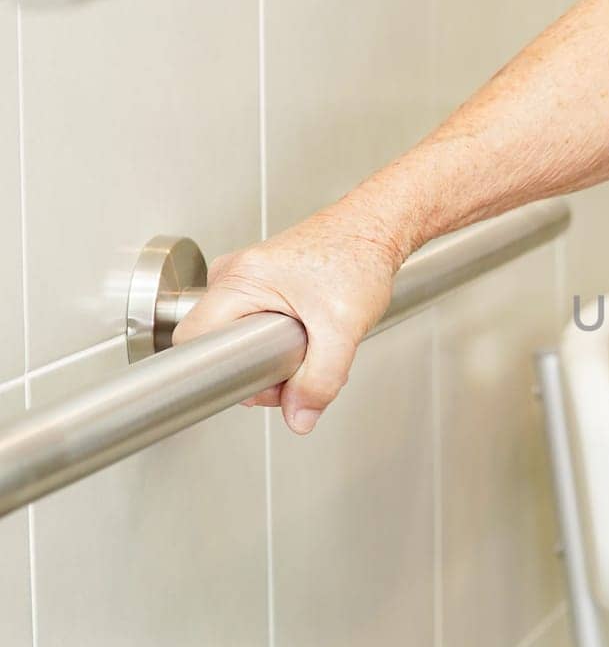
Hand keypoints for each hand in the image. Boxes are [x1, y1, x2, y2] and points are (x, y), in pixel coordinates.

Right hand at [171, 211, 404, 434]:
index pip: (193, 340)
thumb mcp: (343, 328)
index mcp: (239, 280)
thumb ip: (320, 379)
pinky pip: (254, 324)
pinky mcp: (262, 283)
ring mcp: (245, 278)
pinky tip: (310, 337)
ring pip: (239, 337)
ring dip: (274, 356)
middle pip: (216, 344)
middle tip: (298, 366)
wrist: (377, 228)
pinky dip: (280, 340)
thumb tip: (298, 418)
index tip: (262, 380)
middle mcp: (233, 275)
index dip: (222, 372)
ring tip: (311, 346)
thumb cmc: (359, 258)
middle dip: (257, 368)